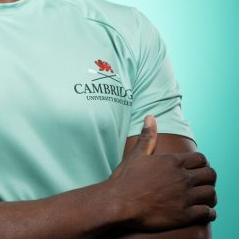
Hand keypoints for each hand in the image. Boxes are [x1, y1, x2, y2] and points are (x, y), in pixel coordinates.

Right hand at [109, 116, 216, 231]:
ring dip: (208, 195)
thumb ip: (147, 136)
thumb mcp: (137, 154)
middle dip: (207, 178)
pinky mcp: (185, 215)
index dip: (201, 163)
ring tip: (202, 197)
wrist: (120, 203)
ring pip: (211, 194)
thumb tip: (150, 117)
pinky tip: (200, 211)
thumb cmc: (126, 179)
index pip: (201, 158)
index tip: (196, 168)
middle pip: (210, 175)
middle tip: (200, 182)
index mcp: (172, 162)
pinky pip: (208, 213)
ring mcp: (185, 197)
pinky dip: (208, 212)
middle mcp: (182, 177)